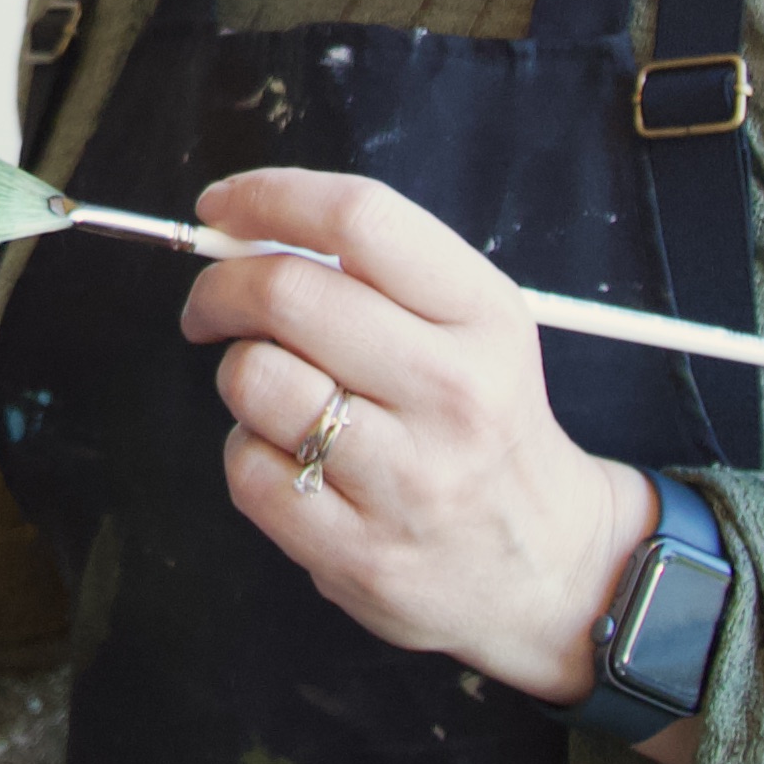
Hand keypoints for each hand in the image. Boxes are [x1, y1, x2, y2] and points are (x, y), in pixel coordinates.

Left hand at [185, 168, 672, 738]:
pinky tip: (292, 461)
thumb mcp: (474, 329)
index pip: (359, 219)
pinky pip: (247, 469)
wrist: (551, 566)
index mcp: (484, 316)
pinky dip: (248, 453)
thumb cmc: (485, 425)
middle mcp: (453, 391)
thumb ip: (376, 272)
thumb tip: (243, 232)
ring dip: (239, 374)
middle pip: (288, 293)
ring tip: (276, 395)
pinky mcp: (361, 551)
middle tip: (211, 307)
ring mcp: (408, 479)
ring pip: (255, 378)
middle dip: (220, 288)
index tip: (220, 208)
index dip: (268, 198)